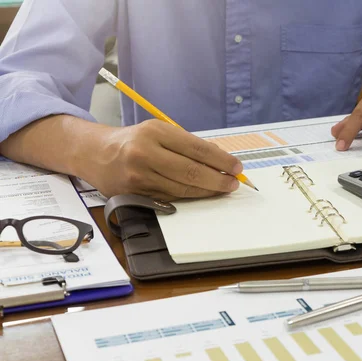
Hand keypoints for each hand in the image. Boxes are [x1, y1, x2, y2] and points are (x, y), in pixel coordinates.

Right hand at [86, 120, 242, 200]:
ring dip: (207, 191)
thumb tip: (220, 161)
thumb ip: (186, 145)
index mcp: (155, 132)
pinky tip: (202, 194)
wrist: (94, 153)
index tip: (236, 167)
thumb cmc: (134, 141)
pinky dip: (189, 197)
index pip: (197, 148)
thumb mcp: (158, 132)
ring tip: (222, 189)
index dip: (221, 160)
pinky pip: (169, 198)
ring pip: (182, 188)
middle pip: (191, 171)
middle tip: (234, 183)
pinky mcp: (134, 194)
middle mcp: (145, 153)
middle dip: (218, 179)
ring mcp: (138, 176)